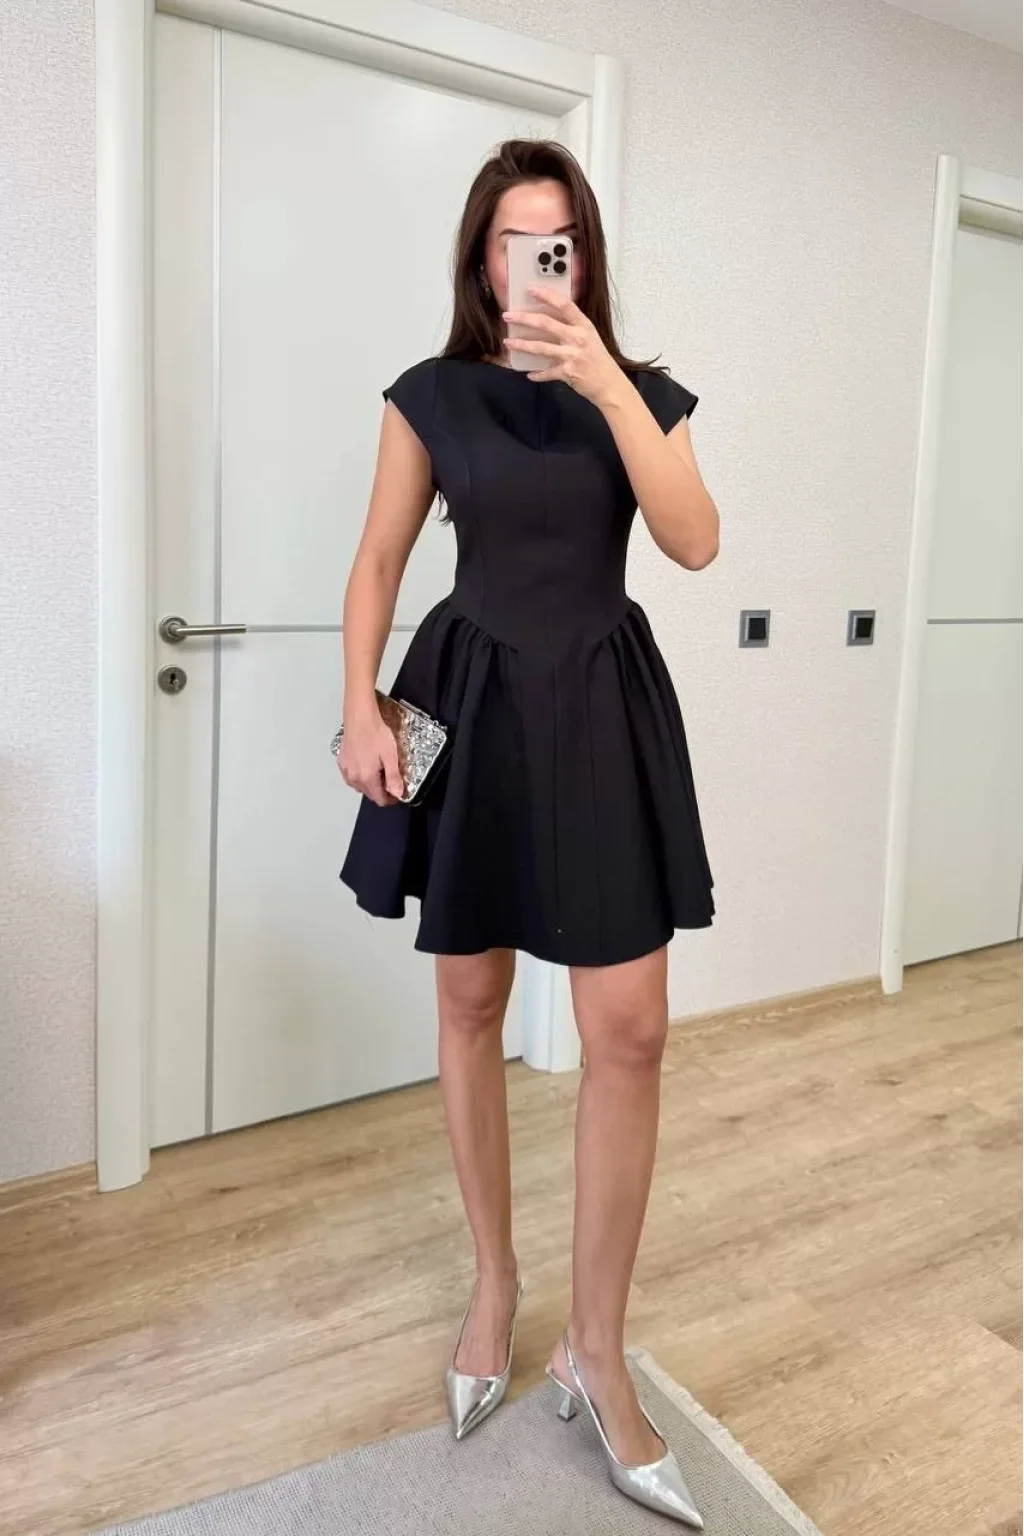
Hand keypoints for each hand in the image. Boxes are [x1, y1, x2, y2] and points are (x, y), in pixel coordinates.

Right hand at [338, 703, 404, 806]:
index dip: (389, 799)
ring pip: (359, 786)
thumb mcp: (391, 756)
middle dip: (380, 790)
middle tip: (390, 778)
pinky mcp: (341, 761)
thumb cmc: (375, 732)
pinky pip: (351, 776)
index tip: (396, 793)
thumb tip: (397, 793)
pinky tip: (366, 765)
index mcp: (367, 778)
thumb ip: (394, 777)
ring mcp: (346, 770)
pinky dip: (359, 775)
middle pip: (369, 793)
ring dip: (369, 783)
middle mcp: (354, 777)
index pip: (379, 799)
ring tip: (378, 770)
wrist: (360, 717)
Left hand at [503, 287, 625, 406]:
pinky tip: (529, 374)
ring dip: (522, 344)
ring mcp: (572, 355)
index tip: (531, 289)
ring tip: (508, 342)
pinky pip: (546, 372)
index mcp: (584, 325)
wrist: (609, 383)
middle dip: (524, 318)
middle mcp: (577, 338)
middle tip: (508, 315)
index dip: (546, 295)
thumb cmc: (598, 359)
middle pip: (546, 323)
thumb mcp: (590, 337)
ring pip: (540, 347)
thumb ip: (572, 327)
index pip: (564, 304)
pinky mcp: (567, 372)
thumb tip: (548, 320)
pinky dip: (537, 374)